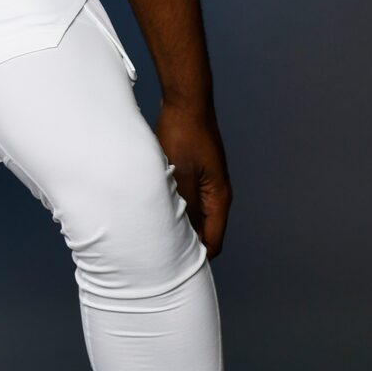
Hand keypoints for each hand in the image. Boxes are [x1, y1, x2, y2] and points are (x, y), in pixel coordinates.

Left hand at [155, 99, 231, 258]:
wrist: (186, 103)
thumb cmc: (184, 135)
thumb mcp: (180, 175)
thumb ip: (183, 205)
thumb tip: (179, 234)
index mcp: (219, 198)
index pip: (213, 242)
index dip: (196, 258)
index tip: (174, 267)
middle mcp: (217, 194)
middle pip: (204, 232)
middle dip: (185, 245)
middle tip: (157, 255)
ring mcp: (207, 184)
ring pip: (194, 216)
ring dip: (178, 225)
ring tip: (153, 233)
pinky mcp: (195, 174)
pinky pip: (187, 200)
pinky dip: (174, 208)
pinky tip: (154, 208)